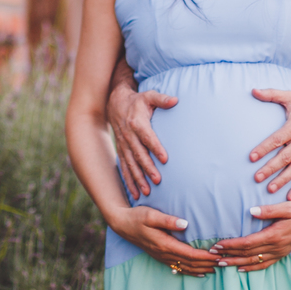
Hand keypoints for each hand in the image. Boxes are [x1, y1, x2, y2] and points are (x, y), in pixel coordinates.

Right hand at [107, 74, 176, 199]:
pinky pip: (124, 167)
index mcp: (136, 122)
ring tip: (147, 191)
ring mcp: (123, 145)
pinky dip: (129, 181)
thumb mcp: (148, 96)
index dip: (155, 147)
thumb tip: (175, 100)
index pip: (147, 137)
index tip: (165, 159)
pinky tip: (135, 193)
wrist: (115, 103)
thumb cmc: (137, 101)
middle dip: (147, 168)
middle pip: (139, 154)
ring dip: (138, 178)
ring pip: (131, 164)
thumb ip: (162, 99)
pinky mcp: (121, 151)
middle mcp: (128, 135)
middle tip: (158, 180)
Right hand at [109, 205, 217, 275]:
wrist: (122, 224)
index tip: (219, 255)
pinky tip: (199, 273)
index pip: (190, 254)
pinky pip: (179, 268)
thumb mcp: (151, 214)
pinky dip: (191, 271)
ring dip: (201, 269)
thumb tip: (185, 224)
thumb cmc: (137, 216)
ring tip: (216, 269)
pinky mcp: (160, 256)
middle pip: (191, 263)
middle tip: (224, 262)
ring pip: (186, 267)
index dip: (206, 256)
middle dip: (208, 264)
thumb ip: (167, 220)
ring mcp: (162, 257)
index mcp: (165, 244)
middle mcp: (164, 254)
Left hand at [209, 201, 290, 271]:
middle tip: (212, 256)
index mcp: (274, 235)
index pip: (247, 243)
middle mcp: (276, 246)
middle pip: (248, 254)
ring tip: (221, 264)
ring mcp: (279, 252)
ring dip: (237, 263)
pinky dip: (252, 268)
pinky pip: (265, 264)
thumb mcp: (287, 207)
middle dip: (229, 255)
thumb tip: (252, 211)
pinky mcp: (282, 254)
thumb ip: (269, 210)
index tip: (217, 245)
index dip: (231, 245)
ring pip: (255, 262)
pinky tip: (241, 270)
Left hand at [248, 89, 290, 199]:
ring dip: (283, 180)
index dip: (264, 149)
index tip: (251, 157)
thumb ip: (272, 94)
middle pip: (285, 157)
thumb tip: (253, 90)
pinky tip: (290, 196)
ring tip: (270, 188)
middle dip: (270, 168)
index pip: (277, 140)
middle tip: (257, 178)